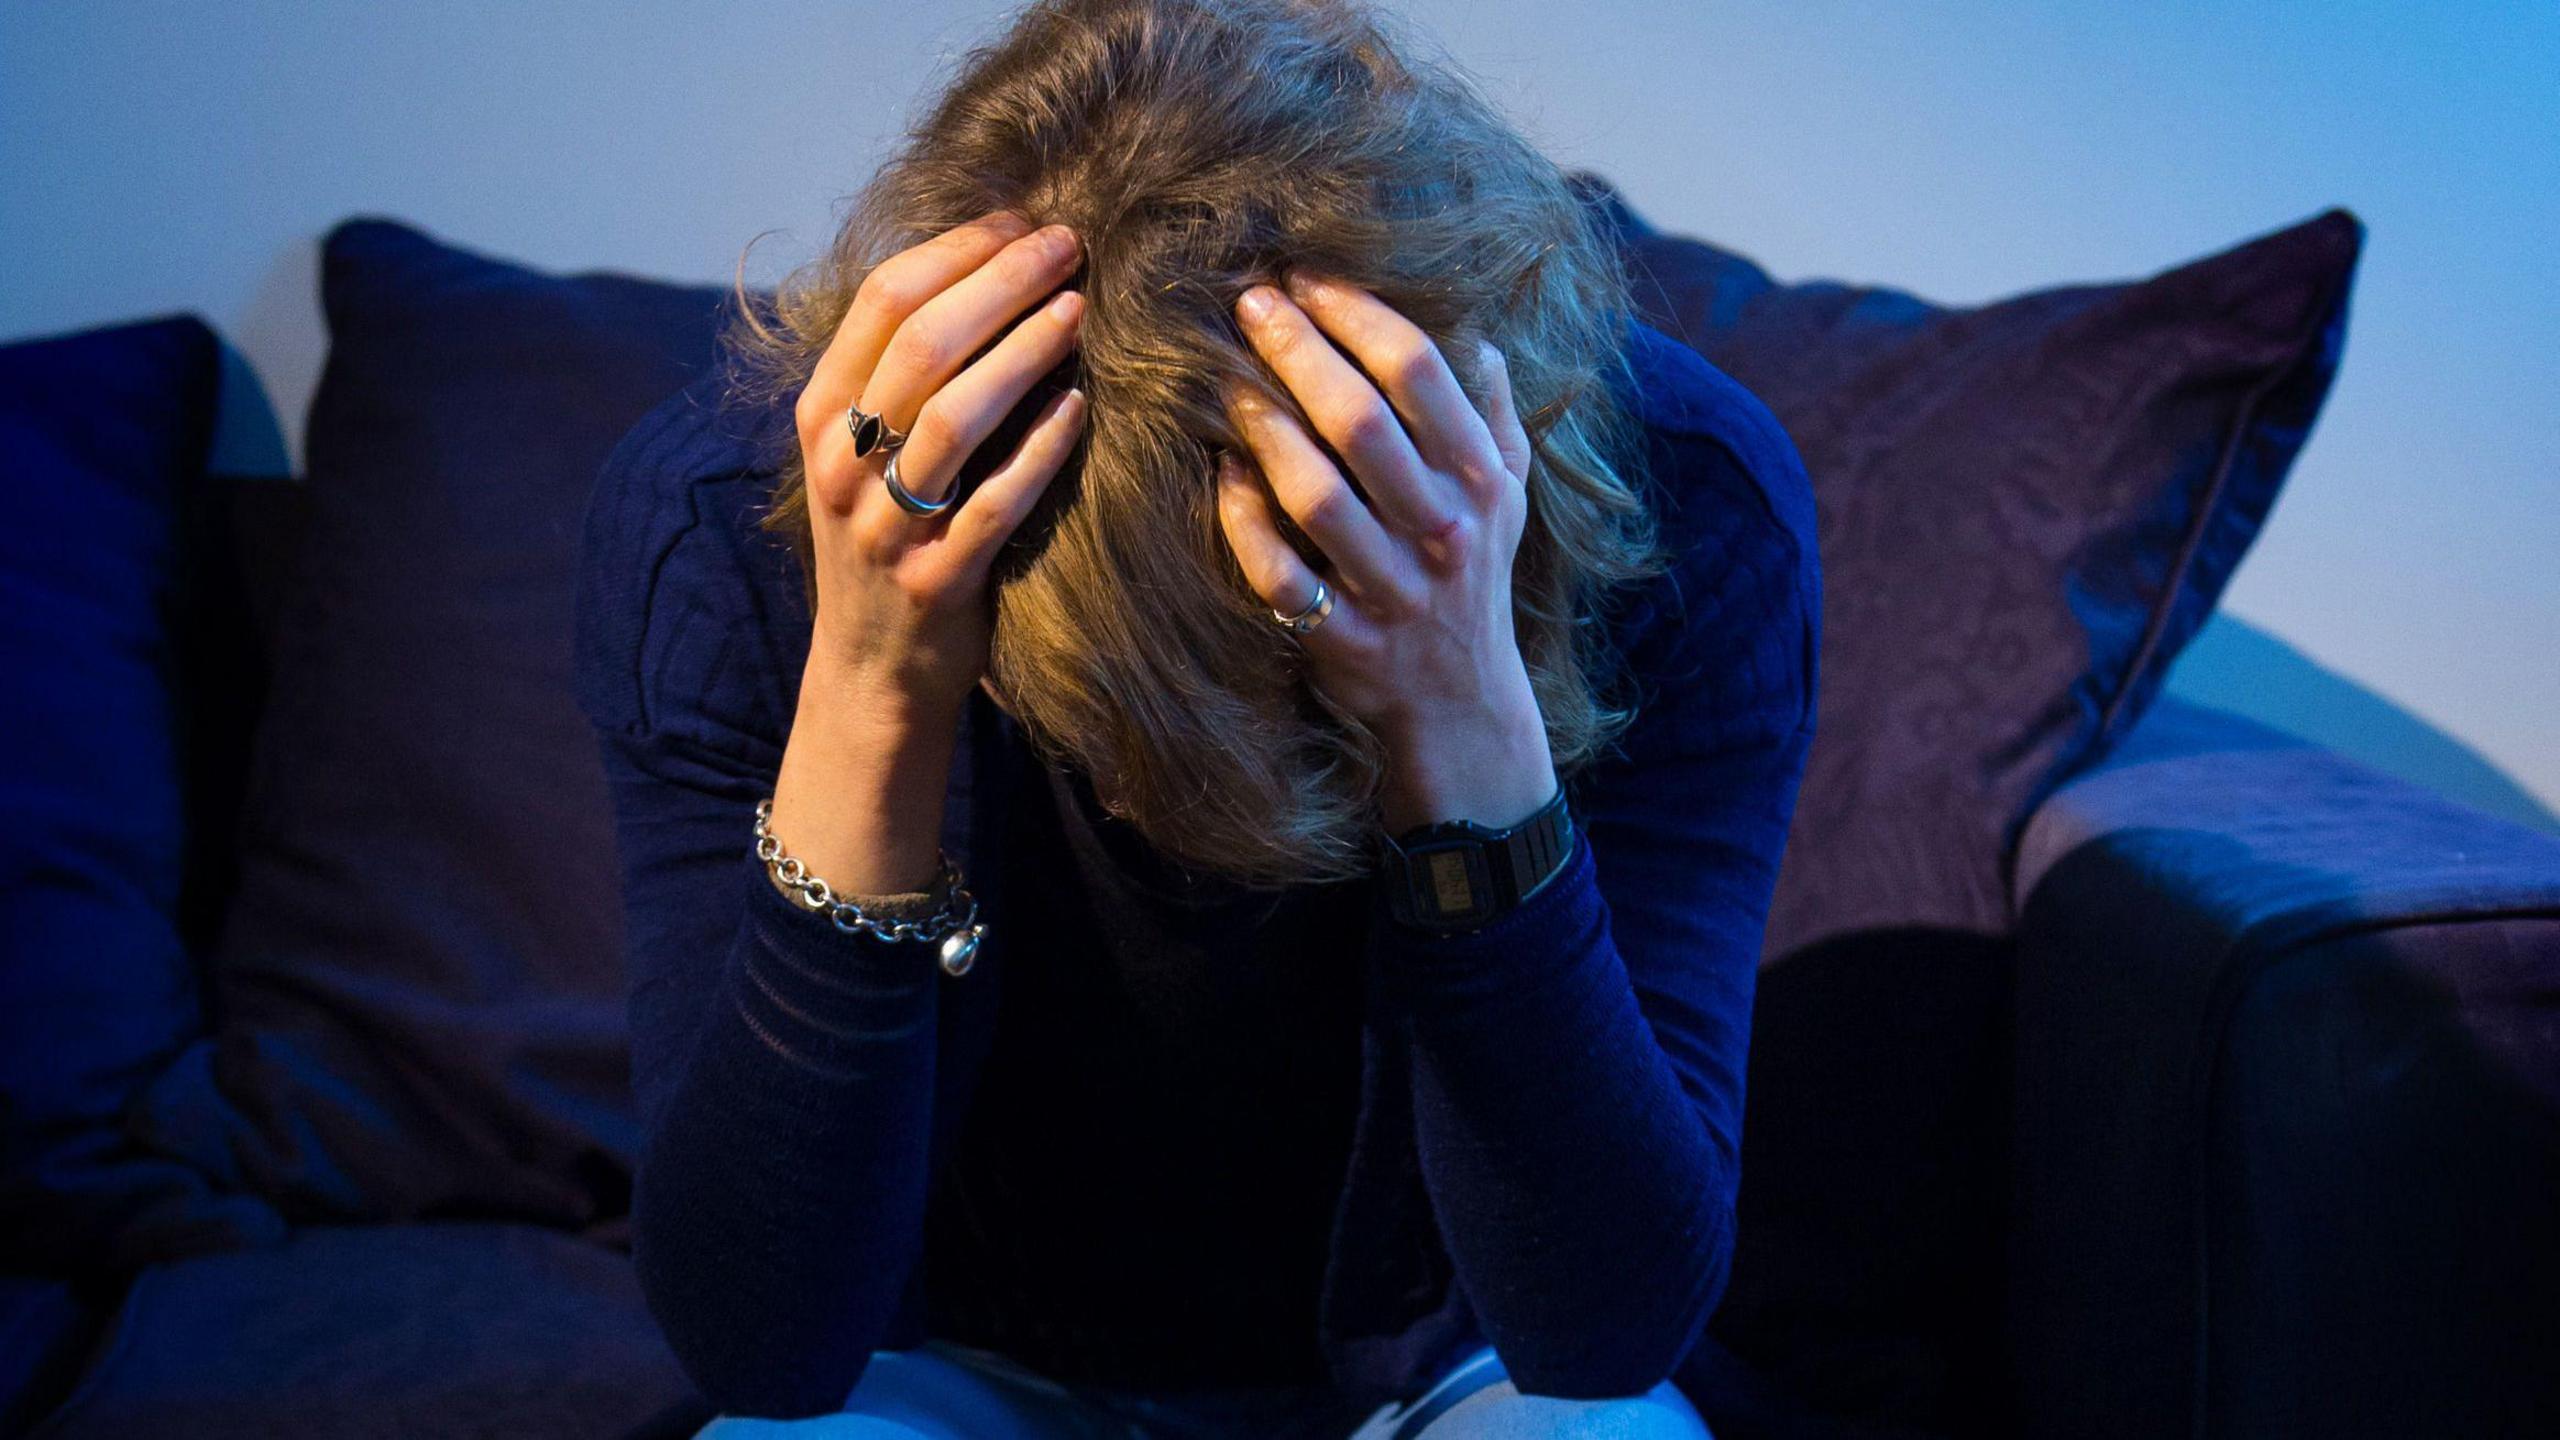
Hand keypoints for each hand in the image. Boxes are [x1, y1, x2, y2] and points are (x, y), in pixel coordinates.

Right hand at [791, 208, 1089, 726]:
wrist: (871, 673)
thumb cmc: (887, 540)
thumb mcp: (864, 454)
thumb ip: (901, 377)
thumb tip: (986, 272)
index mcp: (822, 415)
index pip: (882, 301)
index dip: (958, 250)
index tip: (1022, 220)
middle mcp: (842, 463)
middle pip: (921, 344)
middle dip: (1001, 282)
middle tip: (1067, 247)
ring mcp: (886, 525)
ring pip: (953, 417)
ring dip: (1023, 353)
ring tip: (1078, 309)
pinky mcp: (936, 580)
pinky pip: (994, 503)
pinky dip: (1040, 450)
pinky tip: (1080, 409)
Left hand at [1219, 272, 1558, 832]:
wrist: (1463, 703)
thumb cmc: (1475, 576)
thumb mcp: (1507, 496)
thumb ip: (1492, 415)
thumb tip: (1476, 332)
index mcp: (1482, 480)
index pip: (1420, 373)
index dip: (1357, 314)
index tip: (1306, 277)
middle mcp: (1443, 531)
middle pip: (1363, 422)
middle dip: (1298, 352)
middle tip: (1248, 304)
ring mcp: (1393, 589)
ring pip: (1318, 497)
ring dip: (1265, 430)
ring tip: (1225, 381)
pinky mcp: (1344, 640)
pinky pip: (1282, 576)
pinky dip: (1245, 522)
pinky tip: (1220, 474)